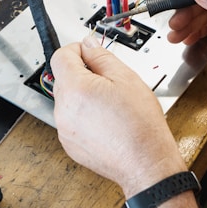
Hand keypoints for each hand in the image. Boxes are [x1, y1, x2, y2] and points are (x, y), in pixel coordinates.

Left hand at [51, 37, 185, 196]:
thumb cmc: (140, 123)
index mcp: (75, 88)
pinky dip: (87, 116)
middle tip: (112, 81)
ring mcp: (64, 129)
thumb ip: (102, 57)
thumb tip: (89, 44)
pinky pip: (73, 120)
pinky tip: (109, 121)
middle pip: (65, 78)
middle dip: (85, 74)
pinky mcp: (70, 144)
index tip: (92, 52)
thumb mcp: (126, 78)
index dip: (78, 50)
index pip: (61, 56)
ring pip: (70, 100)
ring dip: (86, 96)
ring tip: (114, 105)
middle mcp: (63, 110)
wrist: (145, 162)